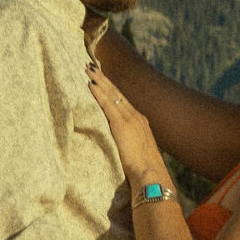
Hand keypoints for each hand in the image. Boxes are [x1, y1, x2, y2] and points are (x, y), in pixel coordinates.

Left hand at [87, 58, 162, 187]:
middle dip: (103, 78)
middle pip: (116, 93)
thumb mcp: (138, 151)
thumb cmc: (145, 169)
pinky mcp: (121, 124)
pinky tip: (90, 84)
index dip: (111, 88)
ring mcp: (129, 118)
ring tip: (88, 69)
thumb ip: (131, 144)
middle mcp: (135, 115)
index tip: (101, 77)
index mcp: (139, 121)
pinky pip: (107, 105)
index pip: (122, 100)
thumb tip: (126, 147)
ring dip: (99, 80)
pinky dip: (98, 93)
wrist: (151, 173)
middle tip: (91, 66)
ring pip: (111, 94)